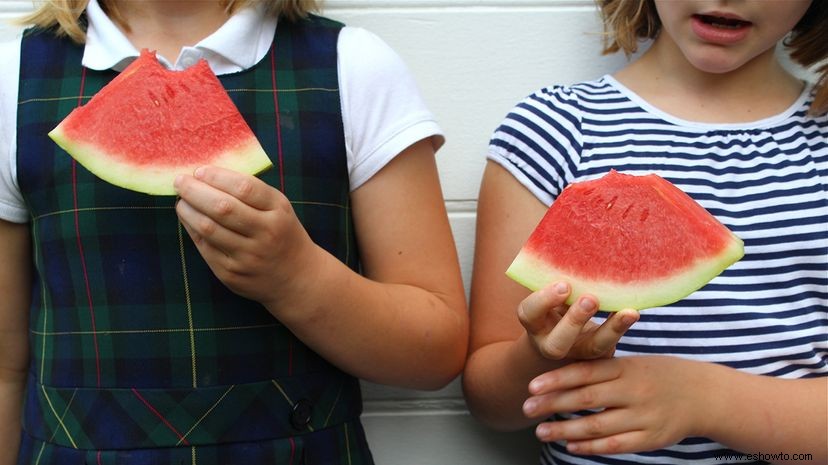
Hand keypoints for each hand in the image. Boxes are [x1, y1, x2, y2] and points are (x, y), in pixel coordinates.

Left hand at [174, 166, 315, 306]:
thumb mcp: (279, 208)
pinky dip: (191, 229)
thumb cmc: (281, 233)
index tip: (199, 171)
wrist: (296, 277)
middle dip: (195, 191)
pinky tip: (188, 219)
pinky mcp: (232, 274)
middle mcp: (266, 234)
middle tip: (180, 181)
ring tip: (182, 200)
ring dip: (188, 210)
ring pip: (208, 228)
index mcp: (279, 211)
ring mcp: (248, 256)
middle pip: (223, 208)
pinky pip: (204, 247)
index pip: (244, 188)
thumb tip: (207, 174)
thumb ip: (251, 192)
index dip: (217, 177)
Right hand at [518, 282, 638, 360]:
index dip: (544, 301)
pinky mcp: (600, 353)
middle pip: (557, 343)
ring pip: (593, 348)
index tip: (564, 285)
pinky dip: (622, 326)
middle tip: (590, 299)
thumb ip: (552, 274)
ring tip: (627, 312)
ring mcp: (578, 351)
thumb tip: (565, 230)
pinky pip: (613, 344)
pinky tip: (633, 311)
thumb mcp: (547, 291)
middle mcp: (551, 342)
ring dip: (610, 329)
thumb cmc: (552, 301)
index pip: (529, 313)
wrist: (563, 335)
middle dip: (574, 321)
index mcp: (534, 322)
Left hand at [523, 355, 710, 454]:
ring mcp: (643, 416)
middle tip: (527, 408)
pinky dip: (590, 447)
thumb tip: (559, 375)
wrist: (704, 395)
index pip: (585, 372)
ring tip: (541, 430)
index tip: (531, 386)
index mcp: (626, 367)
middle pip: (586, 399)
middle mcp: (633, 391)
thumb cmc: (658, 375)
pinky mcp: (651, 439)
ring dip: (565, 430)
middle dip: (553, 404)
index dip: (556, 379)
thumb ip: (602, 369)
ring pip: (596, 426)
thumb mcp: (632, 363)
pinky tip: (570, 445)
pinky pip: (615, 445)